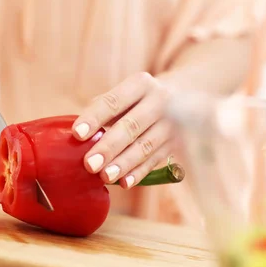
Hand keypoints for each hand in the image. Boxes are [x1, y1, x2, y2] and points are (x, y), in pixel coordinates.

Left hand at [72, 72, 176, 188]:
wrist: (188, 94)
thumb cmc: (139, 98)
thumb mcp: (126, 92)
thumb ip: (103, 108)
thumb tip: (78, 134)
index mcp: (140, 84)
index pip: (113, 102)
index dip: (94, 118)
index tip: (77, 133)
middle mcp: (160, 101)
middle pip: (131, 126)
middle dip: (109, 147)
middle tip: (89, 164)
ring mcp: (171, 123)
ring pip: (145, 146)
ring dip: (123, 163)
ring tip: (104, 176)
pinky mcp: (177, 143)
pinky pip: (156, 160)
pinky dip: (139, 172)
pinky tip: (124, 182)